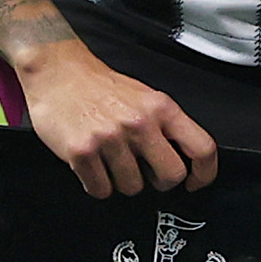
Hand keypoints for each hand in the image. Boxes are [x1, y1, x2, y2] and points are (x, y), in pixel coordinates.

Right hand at [15, 38, 220, 197]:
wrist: (56, 71)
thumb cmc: (99, 86)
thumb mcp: (144, 96)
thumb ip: (165, 125)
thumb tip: (182, 158)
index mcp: (161, 108)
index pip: (202, 148)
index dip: (204, 173)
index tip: (195, 182)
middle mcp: (139, 123)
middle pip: (171, 176)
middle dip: (160, 182)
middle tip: (146, 172)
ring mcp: (110, 139)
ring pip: (133, 187)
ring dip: (122, 181)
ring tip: (111, 160)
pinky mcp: (82, 152)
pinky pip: (101, 190)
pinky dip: (97, 184)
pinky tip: (93, 165)